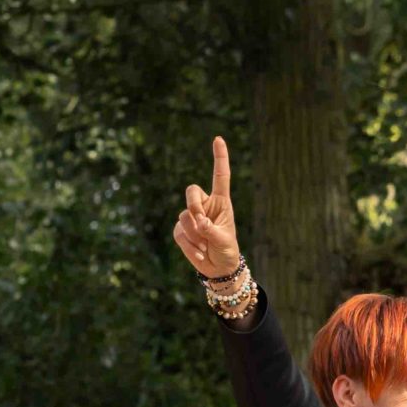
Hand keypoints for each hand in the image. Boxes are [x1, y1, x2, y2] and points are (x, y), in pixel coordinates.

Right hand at [172, 136, 243, 278]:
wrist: (218, 268)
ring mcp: (191, 216)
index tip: (218, 139)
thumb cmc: (227, 251)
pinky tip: (199, 254)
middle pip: (192, 191)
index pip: (220, 176)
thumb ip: (212, 230)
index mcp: (221, 202)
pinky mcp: (181, 230)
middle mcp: (205, 205)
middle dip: (193, 205)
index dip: (220, 158)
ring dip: (195, 234)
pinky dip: (189, 245)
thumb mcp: (224, 240)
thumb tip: (198, 222)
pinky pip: (179, 233)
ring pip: (184, 216)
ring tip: (206, 245)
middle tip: (201, 224)